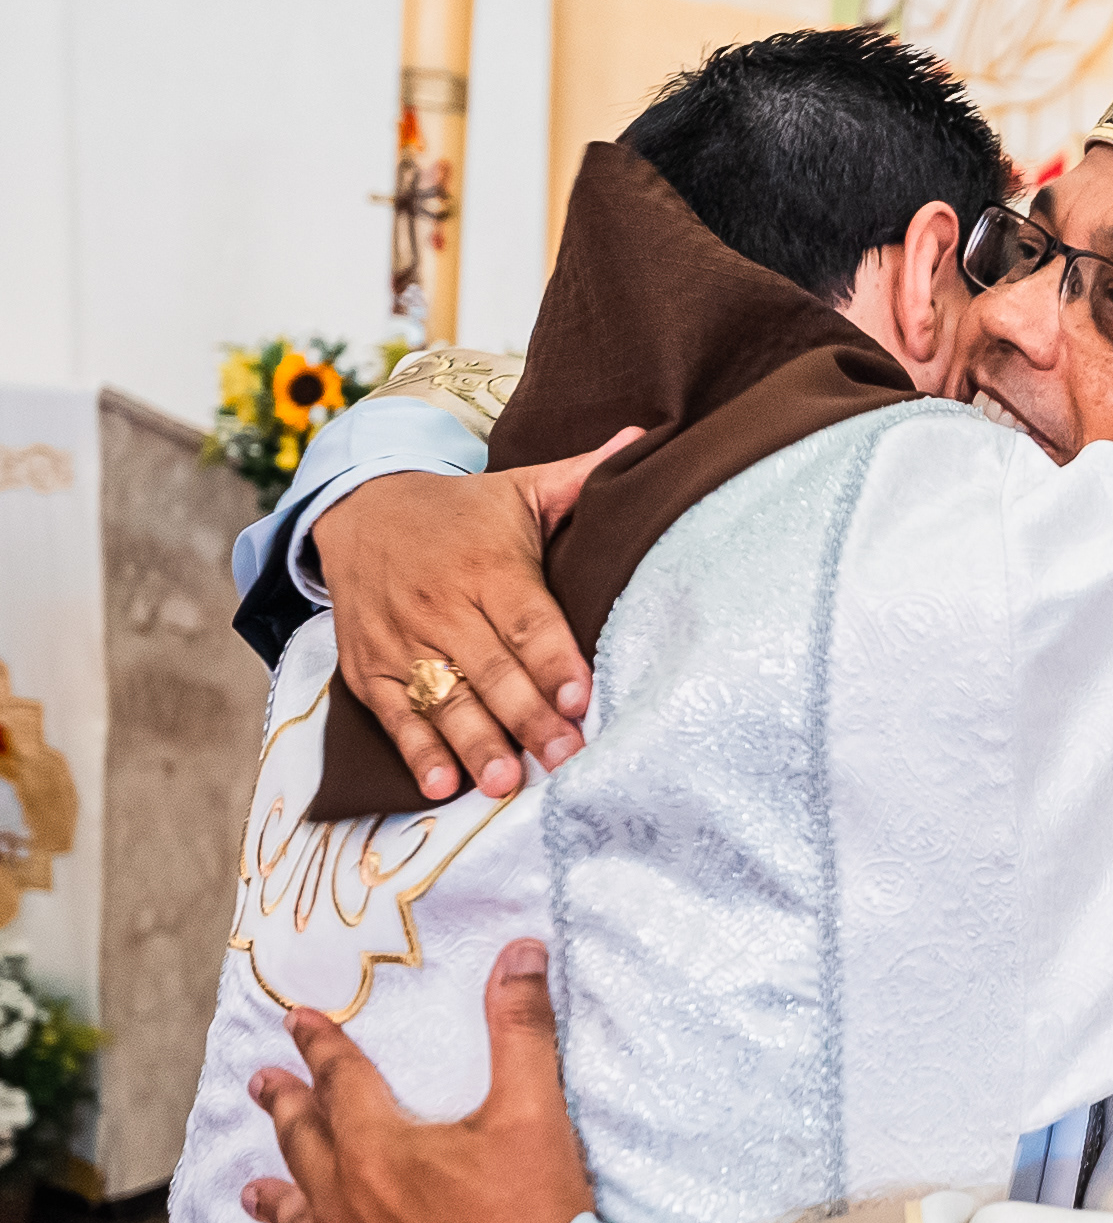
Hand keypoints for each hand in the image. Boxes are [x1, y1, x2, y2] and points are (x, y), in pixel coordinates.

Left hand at [242, 940, 592, 1222]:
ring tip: (252, 1189)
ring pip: (298, 1221)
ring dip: (276, 1198)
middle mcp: (348, 1203)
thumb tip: (520, 951)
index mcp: (380, 1146)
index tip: (297, 1020)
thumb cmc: (536, 1221)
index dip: (320, 1046)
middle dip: (284, 1108)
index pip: (340, 1080)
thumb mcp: (534, 1112)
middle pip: (304, 1144)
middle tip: (261, 1084)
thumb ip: (521, 1028)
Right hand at [315, 430, 641, 799]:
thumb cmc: (460, 512)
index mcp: (488, 564)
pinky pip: (394, 716)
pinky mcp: (370, 668)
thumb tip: (645, 437)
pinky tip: (441, 785)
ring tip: (506, 782)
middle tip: (566, 759)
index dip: (552, 661)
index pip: (526, 619)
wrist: (357, 507)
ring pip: (443, 698)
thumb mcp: (518, 487)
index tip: (580, 699)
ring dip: (474, 743)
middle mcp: (442, 605)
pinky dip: (416, 751)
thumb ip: (581, 476)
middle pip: (491, 669)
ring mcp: (402, 640)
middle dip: (528, 718)